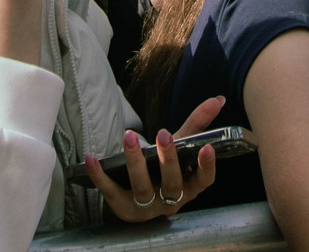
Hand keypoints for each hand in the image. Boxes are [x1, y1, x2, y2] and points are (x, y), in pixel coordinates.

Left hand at [86, 97, 223, 220]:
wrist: (140, 202)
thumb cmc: (164, 171)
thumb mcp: (180, 151)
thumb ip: (197, 126)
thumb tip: (217, 99)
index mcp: (189, 188)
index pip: (203, 181)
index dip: (206, 167)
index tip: (208, 147)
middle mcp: (170, 201)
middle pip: (172, 184)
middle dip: (168, 159)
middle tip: (164, 134)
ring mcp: (146, 208)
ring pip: (142, 189)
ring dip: (135, 162)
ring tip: (129, 137)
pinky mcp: (122, 209)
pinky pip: (110, 192)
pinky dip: (99, 176)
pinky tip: (91, 158)